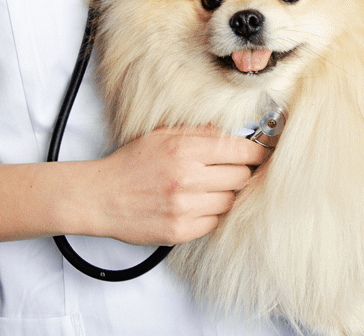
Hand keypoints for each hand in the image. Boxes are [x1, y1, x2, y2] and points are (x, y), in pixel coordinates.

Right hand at [91, 127, 266, 245]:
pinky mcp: (180, 231)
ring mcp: (184, 207)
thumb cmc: (132, 162)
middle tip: (230, 169)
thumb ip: (200, 132)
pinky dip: (210, 213)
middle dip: (240, 172)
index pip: (239, 151)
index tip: (260, 153)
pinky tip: (196, 204)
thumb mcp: (163, 134)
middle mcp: (187, 178)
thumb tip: (234, 133)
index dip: (256, 152)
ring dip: (225, 193)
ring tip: (207, 187)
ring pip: (230, 201)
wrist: (102, 196)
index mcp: (184, 149)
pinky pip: (214, 222)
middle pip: (240, 177)